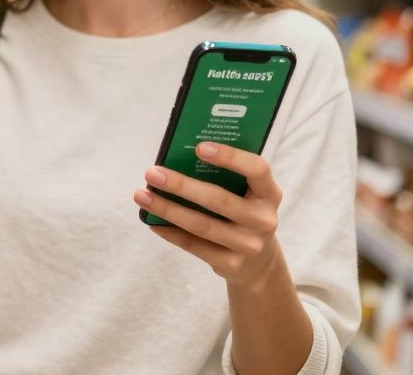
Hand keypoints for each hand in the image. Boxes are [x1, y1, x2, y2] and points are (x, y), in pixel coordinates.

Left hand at [134, 142, 282, 285]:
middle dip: (181, 185)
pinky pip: (193, 246)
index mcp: (269, 193)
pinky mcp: (231, 264)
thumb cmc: (243, 213)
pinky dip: (170, 231)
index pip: (257, 169)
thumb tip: (178, 160)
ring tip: (142, 196)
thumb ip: (226, 178)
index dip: (230, 157)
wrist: (258, 262)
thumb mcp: (247, 195)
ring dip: (167, 209)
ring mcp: (248, 245)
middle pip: (218, 200)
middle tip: (152, 174)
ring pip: (201, 225)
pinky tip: (152, 220)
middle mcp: (264, 220)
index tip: (199, 147)